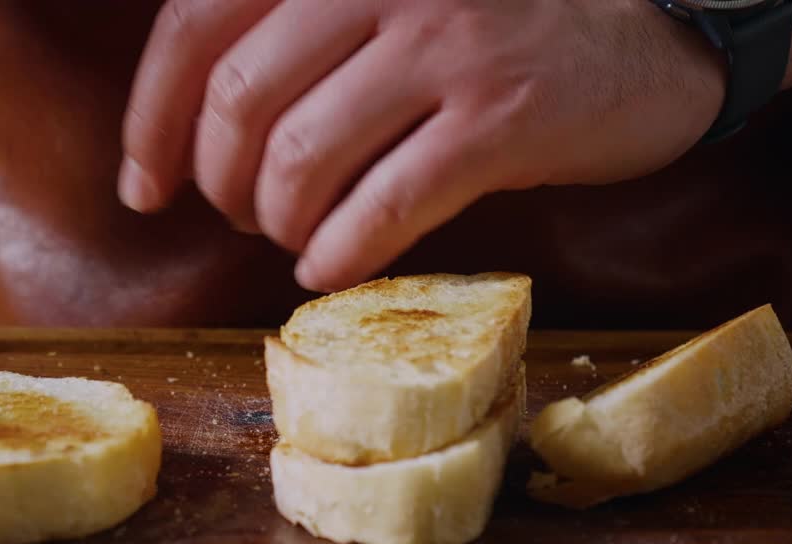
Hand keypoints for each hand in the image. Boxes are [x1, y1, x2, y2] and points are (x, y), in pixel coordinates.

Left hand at [121, 0, 724, 291]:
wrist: (649, 31)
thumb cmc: (495, 25)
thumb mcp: (389, 1)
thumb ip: (299, 36)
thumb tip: (190, 129)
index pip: (199, 20)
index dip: (151, 116)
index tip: (143, 185)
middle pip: (240, 99)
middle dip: (217, 181)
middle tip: (235, 215)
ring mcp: (446, 45)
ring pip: (302, 159)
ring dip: (277, 223)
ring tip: (291, 238)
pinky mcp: (501, 119)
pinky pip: (384, 206)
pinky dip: (339, 252)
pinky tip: (328, 267)